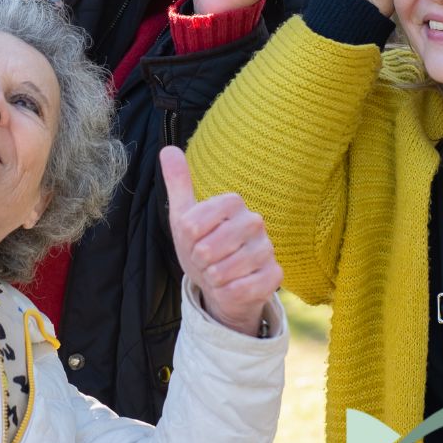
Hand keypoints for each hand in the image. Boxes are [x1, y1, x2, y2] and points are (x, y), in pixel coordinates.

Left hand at [160, 146, 281, 337]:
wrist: (222, 284)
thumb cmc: (202, 246)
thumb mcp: (184, 216)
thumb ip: (178, 183)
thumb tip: (168, 149)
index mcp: (232, 202)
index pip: (192, 224)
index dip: (186, 240)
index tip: (194, 241)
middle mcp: (254, 221)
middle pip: (207, 249)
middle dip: (198, 261)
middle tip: (204, 260)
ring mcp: (267, 249)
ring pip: (223, 271)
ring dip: (212, 278)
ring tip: (217, 273)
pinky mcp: (274, 275)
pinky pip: (241, 289)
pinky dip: (227, 293)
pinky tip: (230, 287)